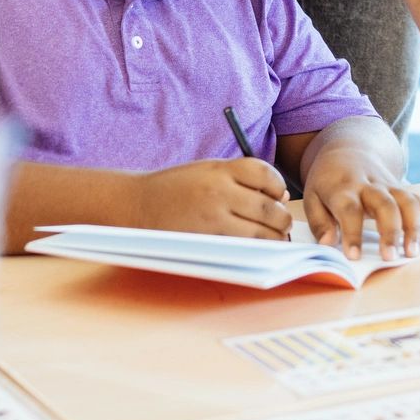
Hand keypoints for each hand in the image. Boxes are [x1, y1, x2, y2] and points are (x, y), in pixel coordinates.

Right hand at [132, 158, 290, 239]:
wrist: (136, 205)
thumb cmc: (175, 188)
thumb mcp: (207, 171)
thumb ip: (242, 180)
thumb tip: (281, 197)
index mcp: (220, 169)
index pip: (266, 175)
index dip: (278, 186)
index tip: (277, 195)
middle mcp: (218, 191)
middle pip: (268, 207)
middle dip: (282, 218)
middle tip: (282, 223)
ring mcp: (213, 219)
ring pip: (261, 232)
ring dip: (274, 237)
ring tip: (274, 237)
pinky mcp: (207, 242)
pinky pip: (243, 248)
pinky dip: (256, 249)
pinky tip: (256, 247)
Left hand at [303, 146, 419, 259]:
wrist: (348, 151)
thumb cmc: (328, 181)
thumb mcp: (312, 197)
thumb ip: (319, 222)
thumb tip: (328, 244)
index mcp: (342, 188)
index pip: (349, 209)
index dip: (352, 232)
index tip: (354, 256)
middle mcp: (369, 185)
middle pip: (385, 204)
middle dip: (390, 231)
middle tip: (389, 257)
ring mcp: (389, 185)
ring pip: (408, 201)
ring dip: (414, 227)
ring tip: (412, 252)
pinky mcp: (402, 188)